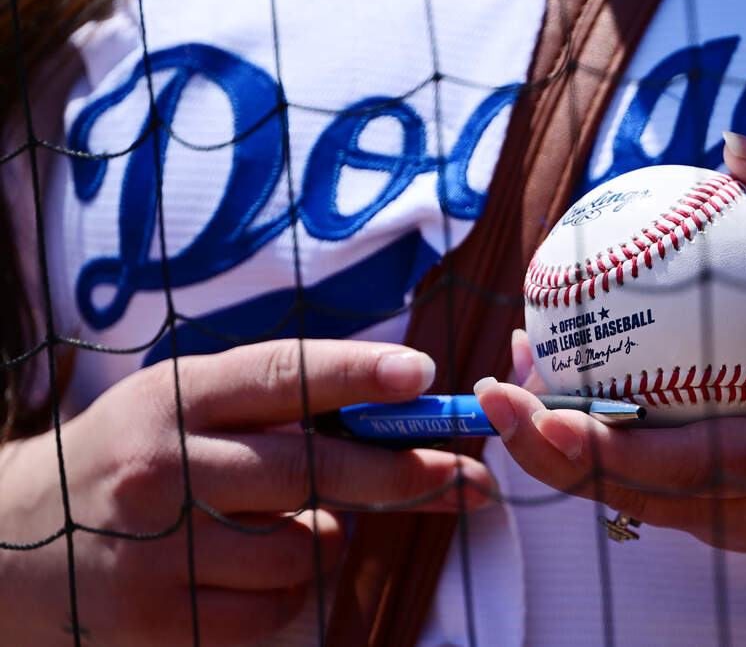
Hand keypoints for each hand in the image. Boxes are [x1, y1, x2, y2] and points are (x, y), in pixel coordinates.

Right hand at [0, 339, 495, 645]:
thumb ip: (273, 402)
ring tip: (282, 525)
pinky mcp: (159, 616)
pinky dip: (288, 591)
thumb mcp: (183, 405)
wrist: (18, 547)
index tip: (420, 375)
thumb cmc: (133, 460)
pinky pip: (275, 607)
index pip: (280, 374)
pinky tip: (250, 570)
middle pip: (313, 468)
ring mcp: (156, 546)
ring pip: (304, 546)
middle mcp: (162, 464)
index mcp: (175, 396)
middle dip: (399, 473)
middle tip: (458, 476)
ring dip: (324, 538)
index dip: (356, 373)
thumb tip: (399, 408)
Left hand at [478, 132, 745, 551]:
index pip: (683, 469)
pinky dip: (598, 451)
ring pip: (629, 504)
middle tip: (494, 388)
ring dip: (561, 452)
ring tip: (517, 377)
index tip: (530, 405)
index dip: (597, 449)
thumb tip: (734, 142)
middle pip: (632, 501)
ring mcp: (743, 528)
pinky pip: (649, 492)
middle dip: (547, 456)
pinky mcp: (731, 525)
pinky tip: (569, 387)